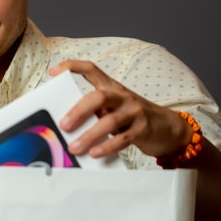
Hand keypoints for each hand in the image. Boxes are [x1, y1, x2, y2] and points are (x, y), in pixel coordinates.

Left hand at [49, 60, 192, 159]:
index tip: (53, 72)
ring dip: (89, 135)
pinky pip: (123, 138)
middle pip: (98, 97)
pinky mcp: (143, 129)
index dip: (72, 67)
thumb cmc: (132, 118)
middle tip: (64, 125)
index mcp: (112, 87)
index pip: (91, 69)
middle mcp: (122, 96)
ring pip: (110, 121)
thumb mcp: (113, 108)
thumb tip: (65, 127)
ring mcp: (134, 111)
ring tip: (75, 147)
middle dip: (78, 111)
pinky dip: (107, 146)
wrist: (168, 127)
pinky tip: (95, 153)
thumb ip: (94, 112)